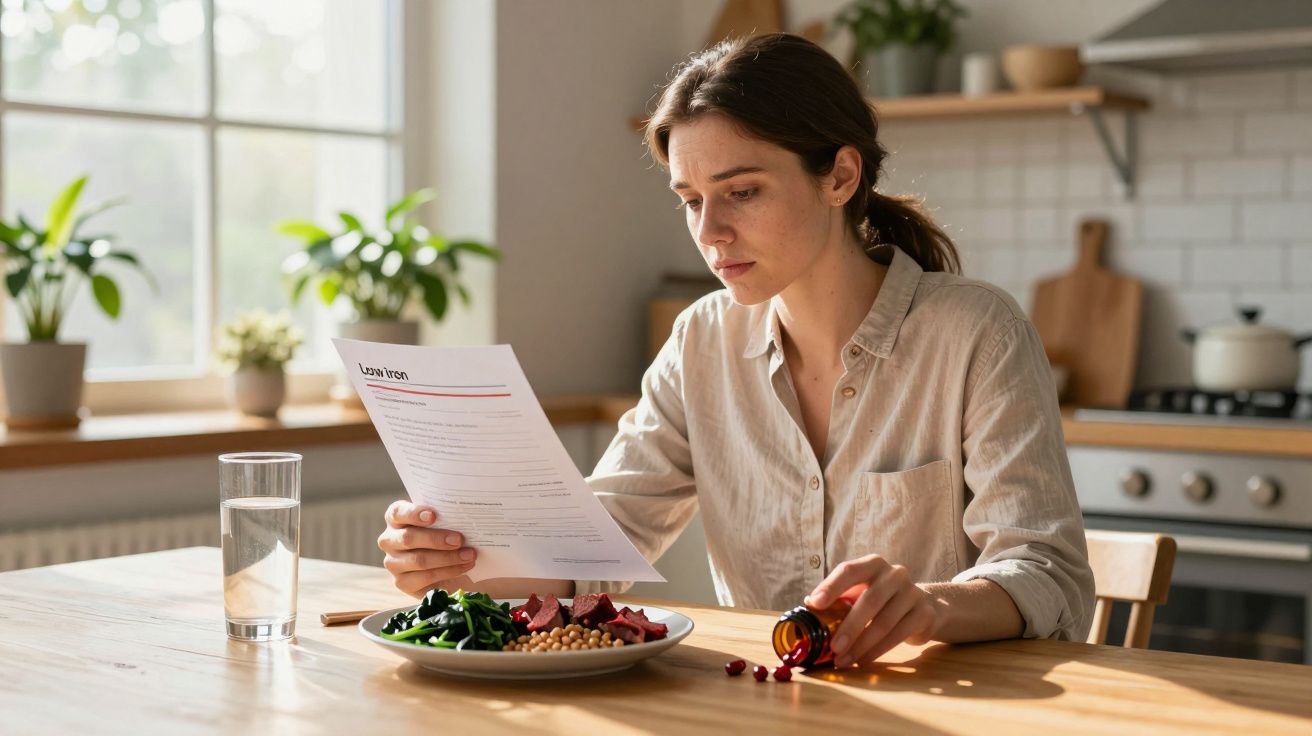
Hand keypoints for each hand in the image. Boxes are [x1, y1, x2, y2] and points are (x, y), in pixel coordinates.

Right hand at [377, 500, 477, 597]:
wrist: (449, 563)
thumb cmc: (445, 534)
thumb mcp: (443, 522)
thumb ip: (445, 517)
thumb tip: (463, 515)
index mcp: (395, 518)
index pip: (398, 512)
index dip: (414, 513)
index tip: (433, 515)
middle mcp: (389, 540)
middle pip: (408, 538)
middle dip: (436, 539)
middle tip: (459, 539)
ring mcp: (393, 563)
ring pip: (418, 560)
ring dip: (448, 558)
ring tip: (469, 554)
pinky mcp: (403, 583)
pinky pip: (425, 578)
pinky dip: (449, 571)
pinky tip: (464, 566)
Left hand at [805, 553, 942, 667]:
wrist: (924, 607)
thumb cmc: (881, 600)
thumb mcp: (860, 593)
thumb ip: (837, 598)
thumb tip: (807, 606)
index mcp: (872, 564)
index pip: (849, 570)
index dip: (831, 586)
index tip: (815, 603)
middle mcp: (895, 574)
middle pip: (870, 600)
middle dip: (849, 626)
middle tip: (833, 647)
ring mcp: (913, 592)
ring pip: (884, 622)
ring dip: (862, 645)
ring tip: (844, 660)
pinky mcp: (925, 614)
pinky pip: (898, 635)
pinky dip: (878, 650)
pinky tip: (863, 660)